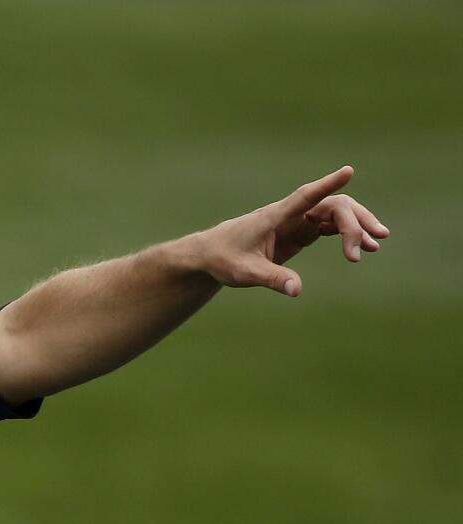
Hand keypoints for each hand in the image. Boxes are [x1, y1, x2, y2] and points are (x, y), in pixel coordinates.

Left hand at [195, 166, 388, 296]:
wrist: (211, 255)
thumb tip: (296, 289)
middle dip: (354, 221)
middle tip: (372, 242)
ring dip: (355, 227)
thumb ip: (271, 278)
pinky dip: (345, 235)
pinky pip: (328, 227)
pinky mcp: (298, 232)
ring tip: (376, 245)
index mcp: (274, 217)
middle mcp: (289, 215)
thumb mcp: (245, 272)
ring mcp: (295, 222)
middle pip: (330, 206)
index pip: (305, 196)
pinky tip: (360, 248)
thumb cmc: (223, 259)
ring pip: (334, 215)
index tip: (348, 171)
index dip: (326, 184)